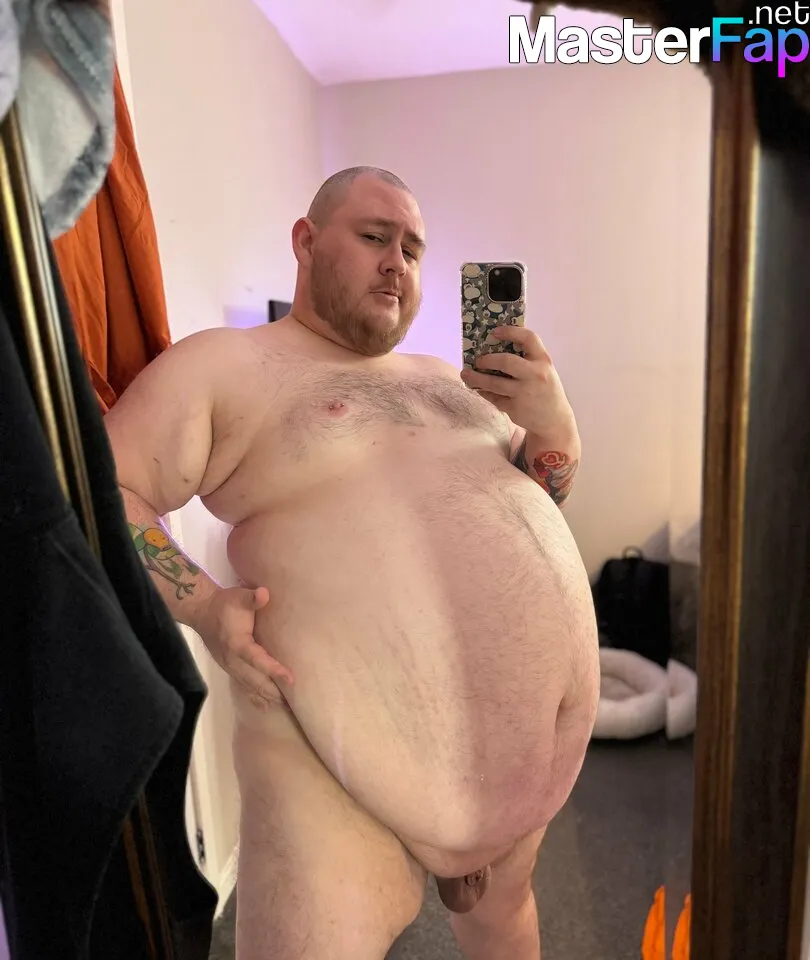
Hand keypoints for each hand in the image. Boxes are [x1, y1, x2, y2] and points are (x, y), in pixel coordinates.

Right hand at [193, 585, 292, 701]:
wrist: (202, 611)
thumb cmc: (224, 603)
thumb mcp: (237, 596)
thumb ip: (251, 598)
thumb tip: (264, 594)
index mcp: (237, 643)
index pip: (257, 659)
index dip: (273, 670)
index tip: (290, 679)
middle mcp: (232, 660)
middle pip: (255, 680)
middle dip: (274, 691)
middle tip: (294, 701)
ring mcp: (229, 667)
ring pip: (249, 686)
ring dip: (267, 696)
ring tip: (286, 706)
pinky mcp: (229, 669)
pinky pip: (244, 686)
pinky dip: (256, 696)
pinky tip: (268, 704)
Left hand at [460, 325, 576, 440]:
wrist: (555, 420)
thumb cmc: (545, 389)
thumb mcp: (543, 370)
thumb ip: (527, 359)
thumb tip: (494, 347)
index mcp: (544, 361)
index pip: (529, 338)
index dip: (510, 331)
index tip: (494, 331)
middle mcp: (536, 375)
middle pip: (506, 361)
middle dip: (487, 359)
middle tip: (478, 360)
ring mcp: (525, 393)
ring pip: (494, 383)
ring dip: (476, 378)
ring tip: (465, 374)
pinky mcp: (516, 408)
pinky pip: (494, 398)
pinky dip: (485, 392)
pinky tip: (479, 389)